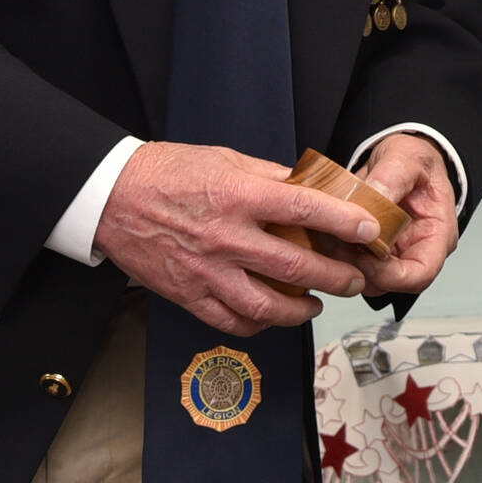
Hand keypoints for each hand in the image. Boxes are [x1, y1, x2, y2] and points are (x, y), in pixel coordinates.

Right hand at [95, 142, 381, 334]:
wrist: (111, 196)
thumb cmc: (170, 171)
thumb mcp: (226, 159)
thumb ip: (271, 177)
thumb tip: (312, 188)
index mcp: (239, 196)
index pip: (304, 209)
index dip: (343, 221)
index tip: (370, 230)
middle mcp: (226, 237)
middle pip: (294, 265)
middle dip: (334, 277)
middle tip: (355, 279)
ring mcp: (206, 271)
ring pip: (264, 306)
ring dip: (300, 310)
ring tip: (317, 305)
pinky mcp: (187, 294)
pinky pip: (230, 321)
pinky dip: (258, 324)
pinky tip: (274, 317)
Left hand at [320, 133, 459, 299]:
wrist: (402, 157)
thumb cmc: (416, 161)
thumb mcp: (408, 159)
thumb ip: (393, 178)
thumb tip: (378, 199)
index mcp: (436, 235)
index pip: (419, 275)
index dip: (389, 274)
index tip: (363, 252)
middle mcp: (415, 250)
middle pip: (388, 281)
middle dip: (357, 266)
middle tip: (336, 240)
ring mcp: (392, 253)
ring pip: (364, 276)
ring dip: (342, 260)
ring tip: (328, 232)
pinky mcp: (370, 249)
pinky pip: (351, 262)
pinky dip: (336, 251)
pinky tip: (327, 230)